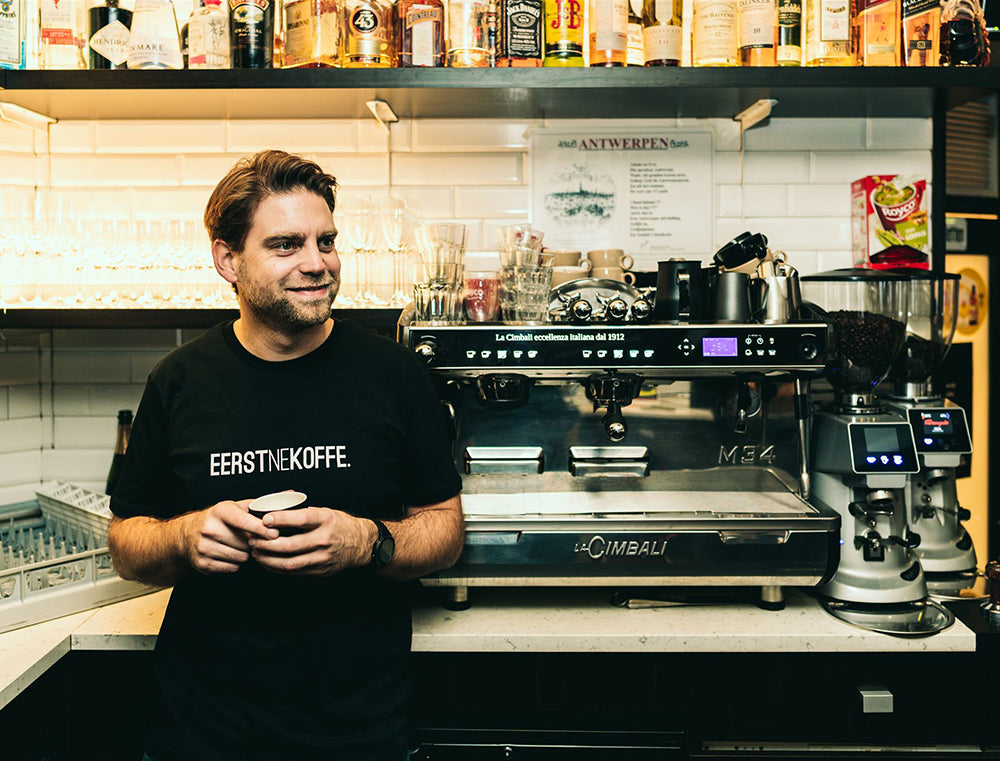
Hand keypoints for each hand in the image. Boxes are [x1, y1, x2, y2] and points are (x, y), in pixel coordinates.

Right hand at [180, 499, 277, 574]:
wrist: (187, 534)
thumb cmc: (220, 519)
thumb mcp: (236, 507)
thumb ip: (261, 503)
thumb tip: (290, 494)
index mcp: (220, 511)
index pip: (243, 521)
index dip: (260, 528)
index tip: (274, 534)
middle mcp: (209, 528)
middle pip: (245, 543)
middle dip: (252, 544)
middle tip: (249, 539)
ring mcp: (204, 547)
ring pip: (240, 558)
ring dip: (245, 554)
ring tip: (238, 546)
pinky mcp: (202, 563)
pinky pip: (231, 568)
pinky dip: (234, 564)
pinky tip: (229, 554)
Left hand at [248, 507, 371, 575]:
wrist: (360, 544)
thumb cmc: (339, 525)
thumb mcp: (325, 512)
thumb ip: (303, 514)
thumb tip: (275, 512)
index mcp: (326, 520)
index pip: (301, 519)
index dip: (281, 519)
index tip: (264, 519)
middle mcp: (324, 539)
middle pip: (290, 545)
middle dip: (267, 543)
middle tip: (252, 539)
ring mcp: (322, 557)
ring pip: (289, 562)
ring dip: (268, 558)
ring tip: (255, 552)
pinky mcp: (319, 570)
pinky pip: (294, 571)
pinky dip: (277, 567)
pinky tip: (267, 562)